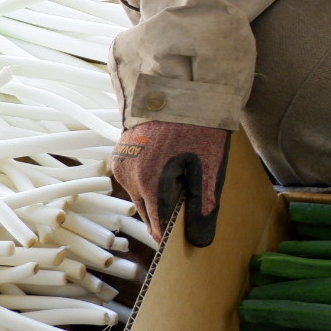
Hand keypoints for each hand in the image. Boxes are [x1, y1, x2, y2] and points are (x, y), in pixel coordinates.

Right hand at [112, 121, 230, 247]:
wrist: (178, 89)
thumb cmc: (198, 125)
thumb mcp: (210, 168)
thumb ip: (204, 206)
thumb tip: (201, 240)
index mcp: (149, 181)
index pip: (158, 225)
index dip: (173, 235)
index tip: (184, 242)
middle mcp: (128, 176)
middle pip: (150, 212)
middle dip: (169, 213)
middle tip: (193, 203)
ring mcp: (120, 165)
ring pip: (141, 196)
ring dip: (159, 197)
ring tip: (184, 176)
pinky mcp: (120, 156)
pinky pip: (135, 181)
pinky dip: (151, 182)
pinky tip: (170, 166)